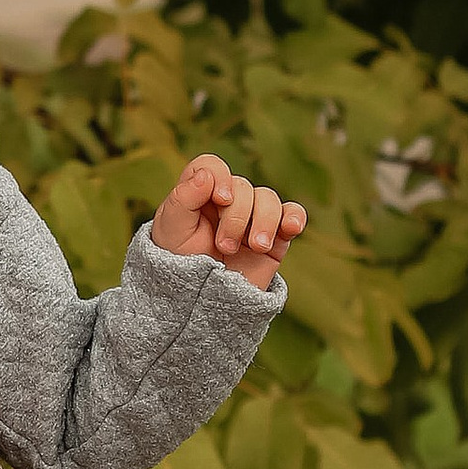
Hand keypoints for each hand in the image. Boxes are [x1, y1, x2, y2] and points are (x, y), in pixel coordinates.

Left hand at [152, 152, 307, 293]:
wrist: (201, 303)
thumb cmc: (179, 263)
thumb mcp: (172, 230)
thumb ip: (184, 198)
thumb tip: (207, 174)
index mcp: (199, 193)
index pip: (212, 166)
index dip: (221, 176)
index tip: (221, 198)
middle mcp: (228, 201)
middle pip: (243, 187)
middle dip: (237, 217)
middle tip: (224, 247)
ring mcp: (253, 217)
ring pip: (269, 199)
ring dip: (264, 222)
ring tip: (255, 248)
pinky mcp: (275, 235)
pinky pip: (292, 215)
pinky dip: (295, 217)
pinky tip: (290, 229)